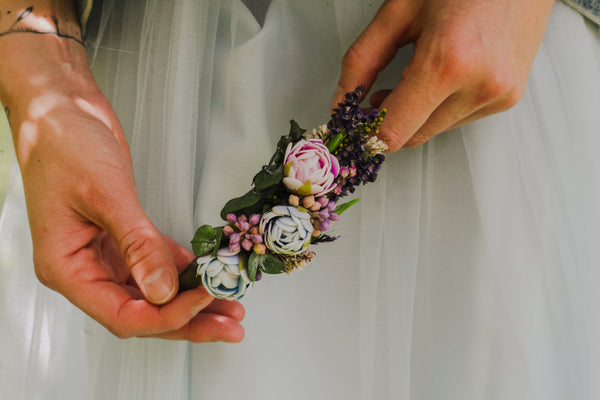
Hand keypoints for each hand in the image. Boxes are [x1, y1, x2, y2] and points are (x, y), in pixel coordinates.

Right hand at [1, 31, 243, 341]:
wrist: (61, 109)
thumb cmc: (66, 145)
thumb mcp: (105, 195)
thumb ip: (136, 244)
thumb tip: (163, 290)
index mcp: (67, 269)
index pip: (122, 314)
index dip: (168, 315)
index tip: (206, 300)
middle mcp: (85, 269)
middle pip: (142, 312)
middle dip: (188, 319)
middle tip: (230, 325)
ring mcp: (104, 254)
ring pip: (152, 292)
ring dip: (191, 299)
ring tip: (229, 306)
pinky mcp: (121, 236)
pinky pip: (155, 263)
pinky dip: (182, 271)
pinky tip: (208, 275)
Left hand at [333, 0, 554, 150]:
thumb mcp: (398, 12)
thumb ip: (362, 62)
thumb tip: (341, 103)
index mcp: (449, 61)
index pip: (394, 131)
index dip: (367, 134)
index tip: (354, 126)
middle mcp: (480, 84)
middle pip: (413, 136)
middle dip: (388, 121)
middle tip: (376, 96)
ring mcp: (499, 94)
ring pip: (433, 131)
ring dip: (414, 114)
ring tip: (412, 76)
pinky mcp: (508, 98)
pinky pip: (457, 120)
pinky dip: (439, 107)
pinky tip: (439, 78)